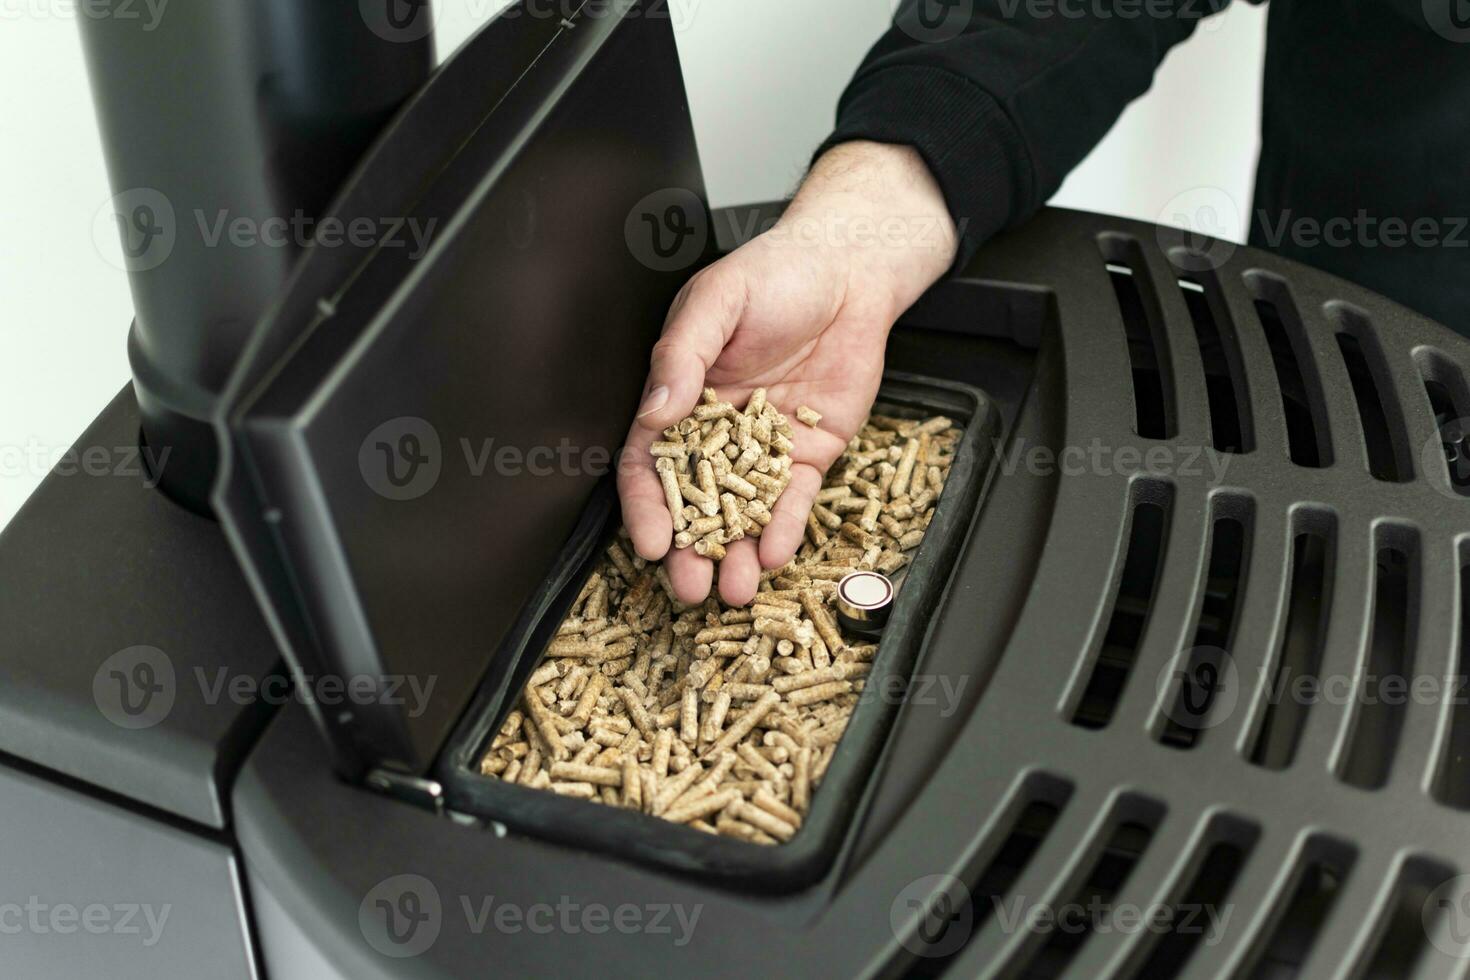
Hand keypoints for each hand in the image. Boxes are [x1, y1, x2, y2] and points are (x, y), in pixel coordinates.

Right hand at [619, 142, 957, 605]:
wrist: (851, 270)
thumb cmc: (776, 273)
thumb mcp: (717, 300)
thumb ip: (682, 355)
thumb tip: (654, 409)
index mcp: (680, 396)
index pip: (651, 462)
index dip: (647, 506)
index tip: (651, 543)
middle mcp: (717, 430)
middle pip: (695, 503)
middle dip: (690, 550)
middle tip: (689, 588)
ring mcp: (764, 447)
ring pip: (744, 512)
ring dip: (738, 553)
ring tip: (736, 590)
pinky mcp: (810, 452)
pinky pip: (795, 498)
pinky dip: (786, 527)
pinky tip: (778, 553)